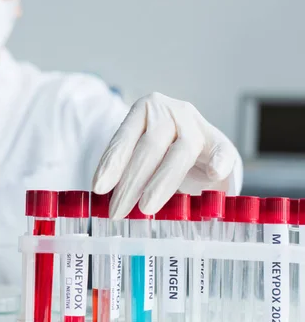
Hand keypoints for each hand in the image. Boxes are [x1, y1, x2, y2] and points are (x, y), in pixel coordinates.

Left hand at [92, 92, 239, 219]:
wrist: (198, 150)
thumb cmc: (159, 154)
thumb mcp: (138, 155)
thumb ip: (125, 169)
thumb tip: (103, 198)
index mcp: (146, 110)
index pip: (124, 137)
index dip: (111, 163)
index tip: (99, 188)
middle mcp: (173, 112)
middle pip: (150, 146)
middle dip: (131, 182)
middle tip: (117, 211)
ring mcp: (199, 126)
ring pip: (180, 152)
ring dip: (161, 182)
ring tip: (146, 207)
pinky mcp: (222, 143)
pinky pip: (222, 151)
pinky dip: (218, 161)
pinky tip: (214, 173)